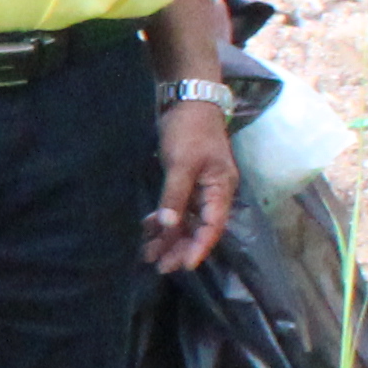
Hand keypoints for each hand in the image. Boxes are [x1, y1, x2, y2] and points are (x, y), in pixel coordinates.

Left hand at [144, 99, 239, 275]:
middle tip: (159, 267)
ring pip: (186, 220)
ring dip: (169, 237)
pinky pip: (177, 208)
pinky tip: (147, 229)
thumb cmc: (189, 130)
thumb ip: (175, 196)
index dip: (199, 247)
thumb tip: (168, 226)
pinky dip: (163, 219)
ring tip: (148, 255)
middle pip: (200, 228)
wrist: (187, 99)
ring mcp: (200, 187)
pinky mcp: (186, 181)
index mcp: (221, 188)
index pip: (213, 226)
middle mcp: (214, 192)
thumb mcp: (181, 163)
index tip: (184, 266)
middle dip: (180, 247)